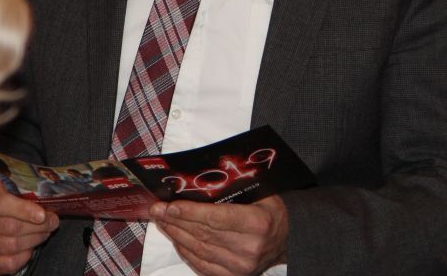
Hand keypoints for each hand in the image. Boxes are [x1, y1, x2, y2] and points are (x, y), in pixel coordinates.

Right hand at [0, 176, 57, 274]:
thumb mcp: (10, 182)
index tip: (42, 215)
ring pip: (10, 246)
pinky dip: (22, 258)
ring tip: (45, 233)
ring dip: (33, 240)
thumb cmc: (3, 193)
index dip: (23, 210)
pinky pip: (4, 264)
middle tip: (53, 222)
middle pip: (10, 226)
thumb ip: (26, 188)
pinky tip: (30, 249)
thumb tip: (50, 200)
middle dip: (37, 227)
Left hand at [149, 195, 287, 275]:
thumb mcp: (260, 192)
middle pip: (203, 234)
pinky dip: (185, 252)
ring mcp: (241, 267)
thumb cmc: (269, 210)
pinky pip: (202, 265)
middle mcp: (250, 248)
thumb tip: (196, 179)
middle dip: (176, 221)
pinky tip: (175, 238)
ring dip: (176, 235)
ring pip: (199, 250)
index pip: (216, 218)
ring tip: (162, 221)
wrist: (288, 239)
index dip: (190, 212)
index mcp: (258, 223)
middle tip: (157, 210)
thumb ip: (233, 187)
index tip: (170, 206)